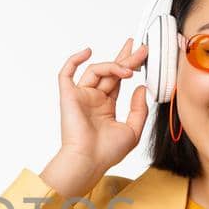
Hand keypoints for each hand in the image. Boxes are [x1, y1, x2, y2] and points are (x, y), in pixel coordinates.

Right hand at [41, 39, 150, 197]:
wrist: (89, 161)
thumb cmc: (108, 152)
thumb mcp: (133, 130)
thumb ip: (139, 109)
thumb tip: (140, 88)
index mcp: (106, 106)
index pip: (118, 79)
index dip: (129, 65)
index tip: (142, 53)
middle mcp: (93, 99)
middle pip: (109, 71)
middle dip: (125, 57)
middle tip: (141, 47)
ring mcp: (81, 96)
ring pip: (95, 70)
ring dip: (113, 66)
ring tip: (128, 69)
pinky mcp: (69, 96)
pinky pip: (66, 74)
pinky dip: (74, 60)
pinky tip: (88, 52)